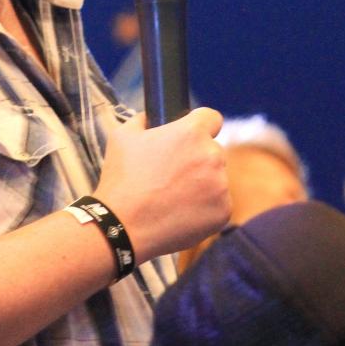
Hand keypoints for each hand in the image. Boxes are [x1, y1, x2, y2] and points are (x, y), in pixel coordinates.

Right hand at [92, 108, 231, 260]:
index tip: (190, 138)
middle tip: (171, 174)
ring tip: (171, 197)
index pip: (211, 118)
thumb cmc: (121, 180)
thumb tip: (149, 117)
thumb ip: (142, 120)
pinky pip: (218, 204)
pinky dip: (203, 209)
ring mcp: (220, 186)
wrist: (122, 227)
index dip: (200, 125)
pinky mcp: (223, 212)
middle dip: (196, 159)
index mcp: (191, 133)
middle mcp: (212, 156)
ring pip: (216, 179)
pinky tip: (179, 213)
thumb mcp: (122, 137)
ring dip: (201, 184)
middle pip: (212, 151)